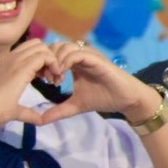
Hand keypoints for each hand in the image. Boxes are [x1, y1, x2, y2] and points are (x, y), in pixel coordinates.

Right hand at [0, 39, 54, 130]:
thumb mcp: (16, 107)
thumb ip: (29, 112)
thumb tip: (41, 121)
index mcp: (6, 63)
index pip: (29, 49)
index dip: (41, 60)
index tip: (45, 78)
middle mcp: (9, 58)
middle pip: (36, 44)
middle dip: (48, 57)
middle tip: (51, 77)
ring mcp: (14, 60)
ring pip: (41, 47)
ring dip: (52, 61)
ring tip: (53, 79)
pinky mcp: (21, 67)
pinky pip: (44, 55)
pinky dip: (53, 64)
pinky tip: (53, 80)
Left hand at [36, 39, 157, 123]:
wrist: (126, 99)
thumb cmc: (103, 98)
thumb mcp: (75, 105)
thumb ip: (58, 111)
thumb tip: (40, 121)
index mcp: (73, 62)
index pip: (51, 53)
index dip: (43, 64)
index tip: (41, 80)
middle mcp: (80, 55)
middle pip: (55, 46)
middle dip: (47, 61)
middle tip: (47, 79)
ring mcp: (89, 55)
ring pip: (65, 47)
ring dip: (56, 61)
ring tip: (55, 79)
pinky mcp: (97, 59)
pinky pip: (78, 53)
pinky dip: (66, 61)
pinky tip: (62, 75)